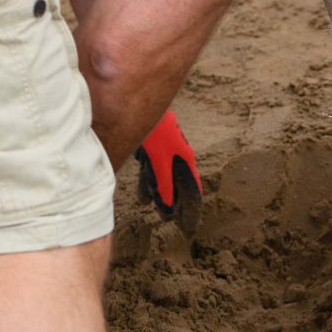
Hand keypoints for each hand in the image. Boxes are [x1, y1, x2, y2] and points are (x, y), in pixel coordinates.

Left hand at [135, 110, 202, 238]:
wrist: (139, 103)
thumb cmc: (153, 131)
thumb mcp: (158, 161)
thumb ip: (162, 183)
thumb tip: (167, 206)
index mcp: (184, 160)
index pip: (192, 192)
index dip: (192, 211)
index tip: (190, 228)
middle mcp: (177, 157)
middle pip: (181, 188)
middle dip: (180, 207)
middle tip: (180, 225)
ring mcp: (164, 152)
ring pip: (165, 180)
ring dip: (163, 197)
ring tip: (161, 213)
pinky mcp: (151, 149)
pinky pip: (154, 172)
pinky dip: (151, 185)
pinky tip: (144, 197)